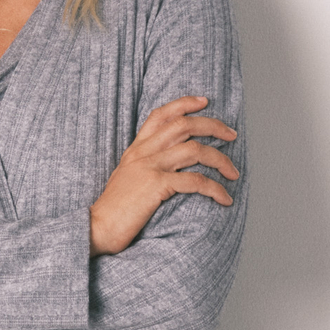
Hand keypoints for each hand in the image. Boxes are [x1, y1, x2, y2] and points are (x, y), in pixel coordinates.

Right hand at [90, 96, 238, 255]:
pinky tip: (224, 198)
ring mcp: (149, 167)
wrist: (96, 227)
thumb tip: (169, 165)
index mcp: (135, 149)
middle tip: (231, 135)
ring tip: (233, 172)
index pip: (160, 115)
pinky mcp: (156, 186)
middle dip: (213, 126)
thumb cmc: (113, 209)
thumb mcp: (126, 178)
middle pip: (184, 125)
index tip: (204, 102)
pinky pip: (195, 181)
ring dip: (221, 160)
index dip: (184, 104)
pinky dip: (215, 189)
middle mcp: (143, 153)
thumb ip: (144, 165)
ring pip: (195, 150)